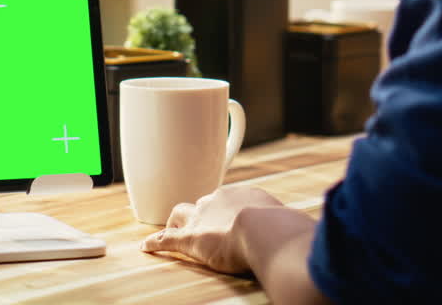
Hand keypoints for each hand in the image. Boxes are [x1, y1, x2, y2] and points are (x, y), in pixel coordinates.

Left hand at [140, 186, 284, 273]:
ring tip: (172, 230)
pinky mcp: (189, 238)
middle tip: (202, 224)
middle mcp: (218, 200)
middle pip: (202, 203)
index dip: (226, 211)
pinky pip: (166, 239)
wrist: (262, 228)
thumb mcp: (286, 221)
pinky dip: (155, 243)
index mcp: (241, 195)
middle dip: (200, 212)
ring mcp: (201, 218)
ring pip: (180, 213)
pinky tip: (146, 247)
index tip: (231, 220)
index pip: (228, 200)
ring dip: (176, 222)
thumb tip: (296, 232)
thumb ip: (284, 226)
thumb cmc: (281, 227)